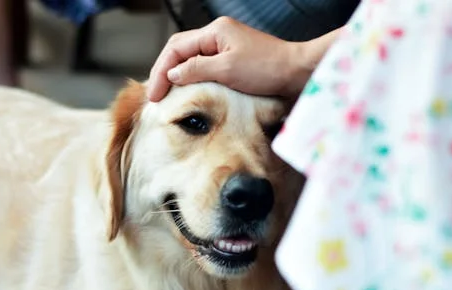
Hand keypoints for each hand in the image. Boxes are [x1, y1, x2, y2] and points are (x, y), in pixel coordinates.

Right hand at [147, 17, 339, 101]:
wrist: (297, 73)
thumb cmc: (268, 69)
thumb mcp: (228, 70)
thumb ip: (197, 69)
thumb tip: (173, 74)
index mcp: (215, 31)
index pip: (176, 49)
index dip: (161, 72)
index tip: (154, 95)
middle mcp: (218, 35)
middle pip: (180, 50)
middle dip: (164, 72)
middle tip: (155, 96)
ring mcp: (226, 46)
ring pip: (190, 58)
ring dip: (176, 76)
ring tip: (166, 95)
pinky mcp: (233, 60)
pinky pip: (204, 66)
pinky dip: (191, 78)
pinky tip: (187, 91)